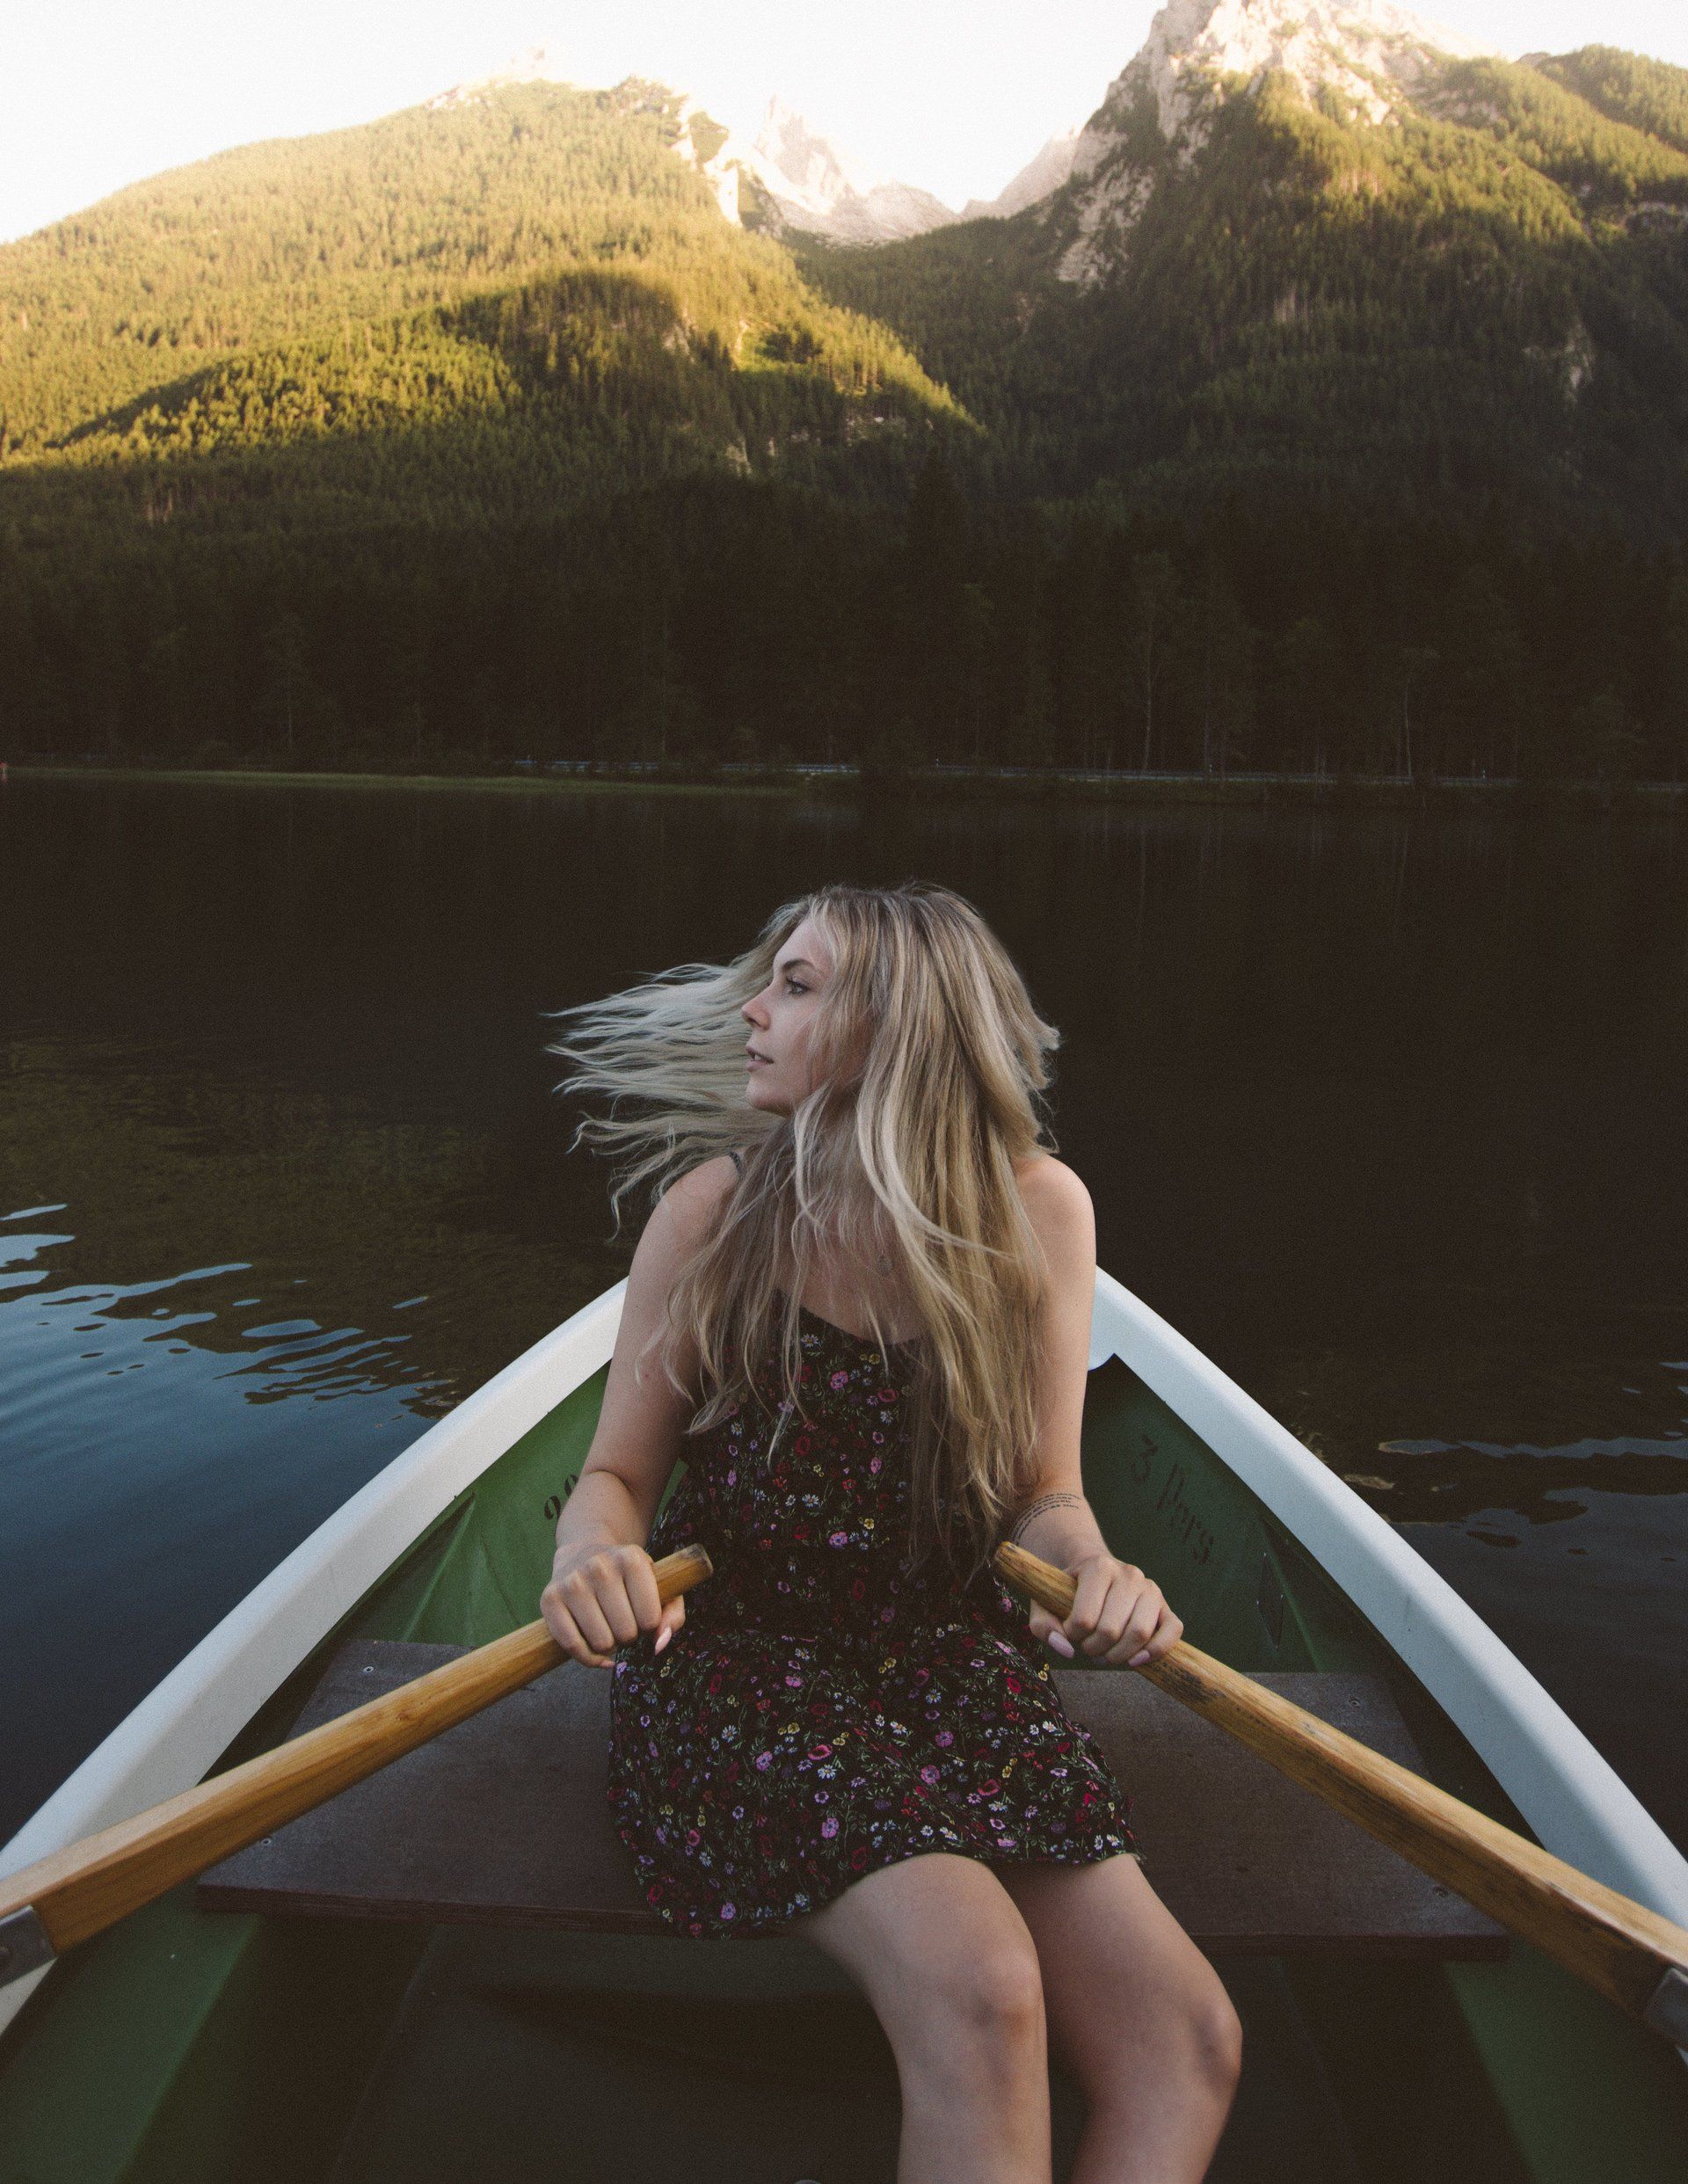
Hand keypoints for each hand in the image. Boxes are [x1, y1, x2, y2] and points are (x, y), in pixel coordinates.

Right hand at [539, 1540, 684, 1669]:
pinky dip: (587, 1658)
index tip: (642, 1614)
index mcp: (631, 1558)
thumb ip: (673, 1617)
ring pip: (601, 1643)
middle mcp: (600, 1566)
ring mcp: (572, 1582)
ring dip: (609, 1645)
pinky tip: (594, 1649)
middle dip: (629, 1635)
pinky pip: (572, 1646)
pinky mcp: (550, 1598)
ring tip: (608, 1626)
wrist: (583, 1552)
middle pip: (626, 1634)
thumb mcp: (659, 1587)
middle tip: (622, 1620)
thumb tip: (658, 1646)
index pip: (650, 1619)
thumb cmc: (629, 1579)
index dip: (649, 1625)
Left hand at [1025, 1552, 1182, 1668]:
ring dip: (1119, 1655)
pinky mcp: (1166, 1607)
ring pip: (1140, 1633)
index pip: (1084, 1618)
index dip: (1073, 1636)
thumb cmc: (1069, 1591)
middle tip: (1087, 1646)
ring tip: (1106, 1654)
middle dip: (1094, 1649)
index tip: (1070, 1631)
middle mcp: (1129, 1574)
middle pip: (1111, 1630)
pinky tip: (1136, 1660)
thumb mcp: (1045, 1601)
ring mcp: (1151, 1589)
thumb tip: (1067, 1650)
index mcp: (1099, 1567)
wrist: (1096, 1571)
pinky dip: (1156, 1651)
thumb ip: (1043, 1626)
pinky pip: (1173, 1631)